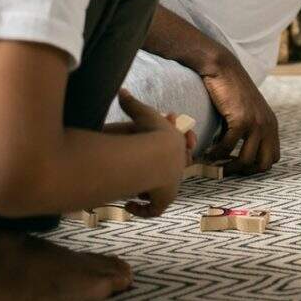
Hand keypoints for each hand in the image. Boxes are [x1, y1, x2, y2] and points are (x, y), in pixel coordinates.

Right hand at [114, 88, 188, 217]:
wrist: (159, 154)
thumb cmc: (152, 132)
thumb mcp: (143, 114)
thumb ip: (132, 104)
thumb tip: (120, 90)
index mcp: (176, 146)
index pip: (179, 148)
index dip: (169, 148)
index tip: (154, 148)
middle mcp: (177, 166)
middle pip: (173, 170)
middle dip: (162, 169)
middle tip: (143, 170)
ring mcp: (171, 185)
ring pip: (163, 190)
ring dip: (150, 189)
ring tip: (135, 187)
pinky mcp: (163, 200)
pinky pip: (153, 210)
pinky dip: (141, 210)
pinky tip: (129, 204)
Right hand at [202, 56, 279, 174]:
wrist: (224, 69)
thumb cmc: (231, 91)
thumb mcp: (248, 112)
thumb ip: (251, 131)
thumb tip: (240, 156)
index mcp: (272, 125)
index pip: (273, 158)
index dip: (256, 166)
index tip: (239, 166)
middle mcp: (268, 125)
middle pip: (264, 164)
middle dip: (245, 171)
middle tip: (228, 170)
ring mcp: (256, 123)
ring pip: (246, 160)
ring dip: (228, 166)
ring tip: (216, 163)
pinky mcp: (241, 119)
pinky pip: (228, 147)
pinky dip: (216, 153)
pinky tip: (208, 152)